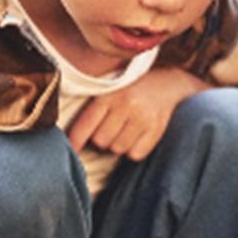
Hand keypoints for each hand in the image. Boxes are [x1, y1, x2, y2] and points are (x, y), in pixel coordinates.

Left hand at [67, 68, 204, 159]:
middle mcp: (126, 105)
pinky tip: (137, 137)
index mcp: (109, 95)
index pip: (86, 125)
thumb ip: (92, 111)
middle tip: (111, 129)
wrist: (166, 82)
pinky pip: (135, 154)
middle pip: (101, 141)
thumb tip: (72, 142)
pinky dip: (134, 150)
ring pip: (118, 149)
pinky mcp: (156, 129)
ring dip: (118, 145)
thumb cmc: (131, 90)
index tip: (71, 151)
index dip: (75, 141)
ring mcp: (143, 118)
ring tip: (125, 131)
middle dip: (102, 139)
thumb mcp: (110, 91)